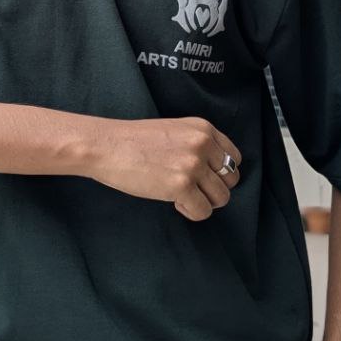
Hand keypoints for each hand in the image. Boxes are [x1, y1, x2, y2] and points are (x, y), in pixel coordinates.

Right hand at [86, 116, 241, 219]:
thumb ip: (197, 144)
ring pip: (221, 198)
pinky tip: (175, 203)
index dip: (220, 172)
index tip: (203, 177)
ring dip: (204, 202)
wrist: (105, 146)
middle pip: (232, 179)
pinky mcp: (181, 186)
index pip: (234, 157)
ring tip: (182, 196)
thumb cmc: (132, 140)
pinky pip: (203, 211)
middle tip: (191, 189)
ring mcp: (193, 165)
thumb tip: (214, 171)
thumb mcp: (173, 130)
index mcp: (203, 128)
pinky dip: (191, 212)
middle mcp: (203, 144)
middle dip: (213, 188)